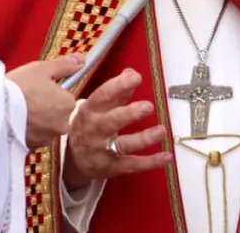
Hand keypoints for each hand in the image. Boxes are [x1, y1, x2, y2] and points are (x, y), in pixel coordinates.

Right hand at [7, 54, 82, 148]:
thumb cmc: (20, 87)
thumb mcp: (43, 69)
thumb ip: (65, 65)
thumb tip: (82, 59)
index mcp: (68, 104)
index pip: (66, 97)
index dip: (52, 91)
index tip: (38, 87)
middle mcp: (62, 124)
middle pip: (58, 113)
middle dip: (46, 107)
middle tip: (27, 98)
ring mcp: (47, 138)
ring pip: (46, 126)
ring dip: (37, 120)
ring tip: (19, 110)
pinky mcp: (32, 147)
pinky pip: (34, 137)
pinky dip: (28, 130)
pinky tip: (16, 122)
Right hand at [63, 68, 172, 190]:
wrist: (72, 158)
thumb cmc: (90, 125)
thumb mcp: (97, 107)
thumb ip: (117, 90)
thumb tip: (131, 73)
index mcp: (90, 110)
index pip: (103, 96)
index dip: (119, 85)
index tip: (136, 77)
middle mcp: (95, 130)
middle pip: (111, 121)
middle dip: (130, 114)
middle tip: (148, 107)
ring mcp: (102, 150)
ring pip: (123, 145)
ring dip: (143, 138)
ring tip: (161, 130)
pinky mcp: (112, 167)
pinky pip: (132, 165)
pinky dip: (150, 162)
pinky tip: (167, 156)